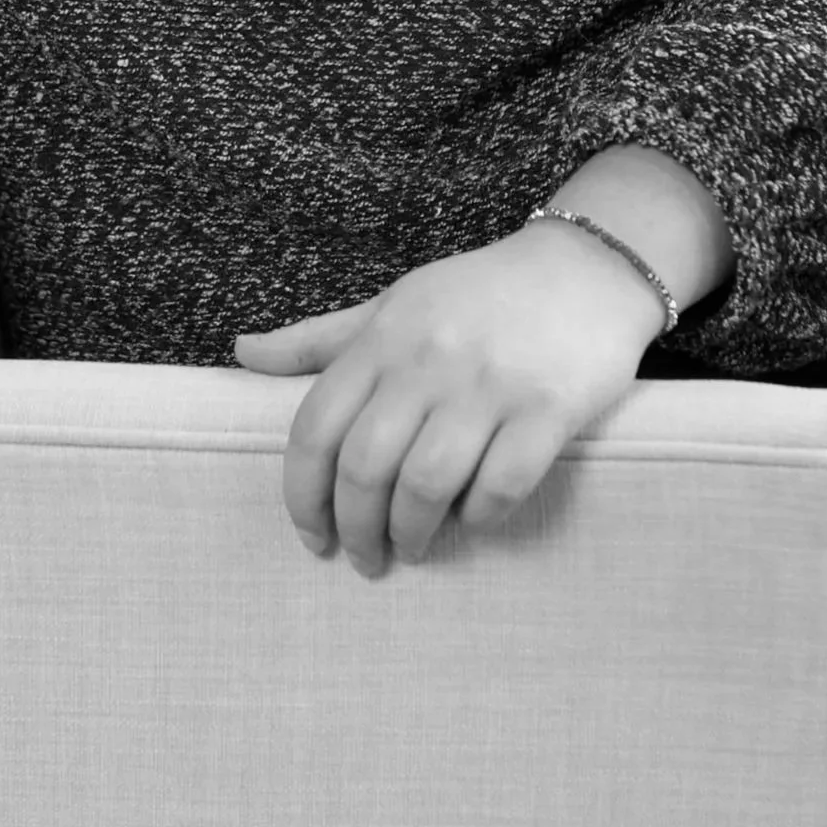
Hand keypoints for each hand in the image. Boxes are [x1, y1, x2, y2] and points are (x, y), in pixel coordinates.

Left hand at [231, 220, 661, 577]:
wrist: (585, 267)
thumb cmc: (478, 295)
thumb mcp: (393, 304)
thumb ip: (319, 338)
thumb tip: (241, 352)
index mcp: (384, 337)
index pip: (316, 426)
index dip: (302, 494)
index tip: (311, 536)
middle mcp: (429, 359)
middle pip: (366, 465)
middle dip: (356, 528)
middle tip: (363, 559)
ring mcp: (490, 384)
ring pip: (427, 482)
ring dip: (414, 532)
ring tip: (414, 548)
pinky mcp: (549, 408)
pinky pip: (502, 483)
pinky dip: (482, 515)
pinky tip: (475, 518)